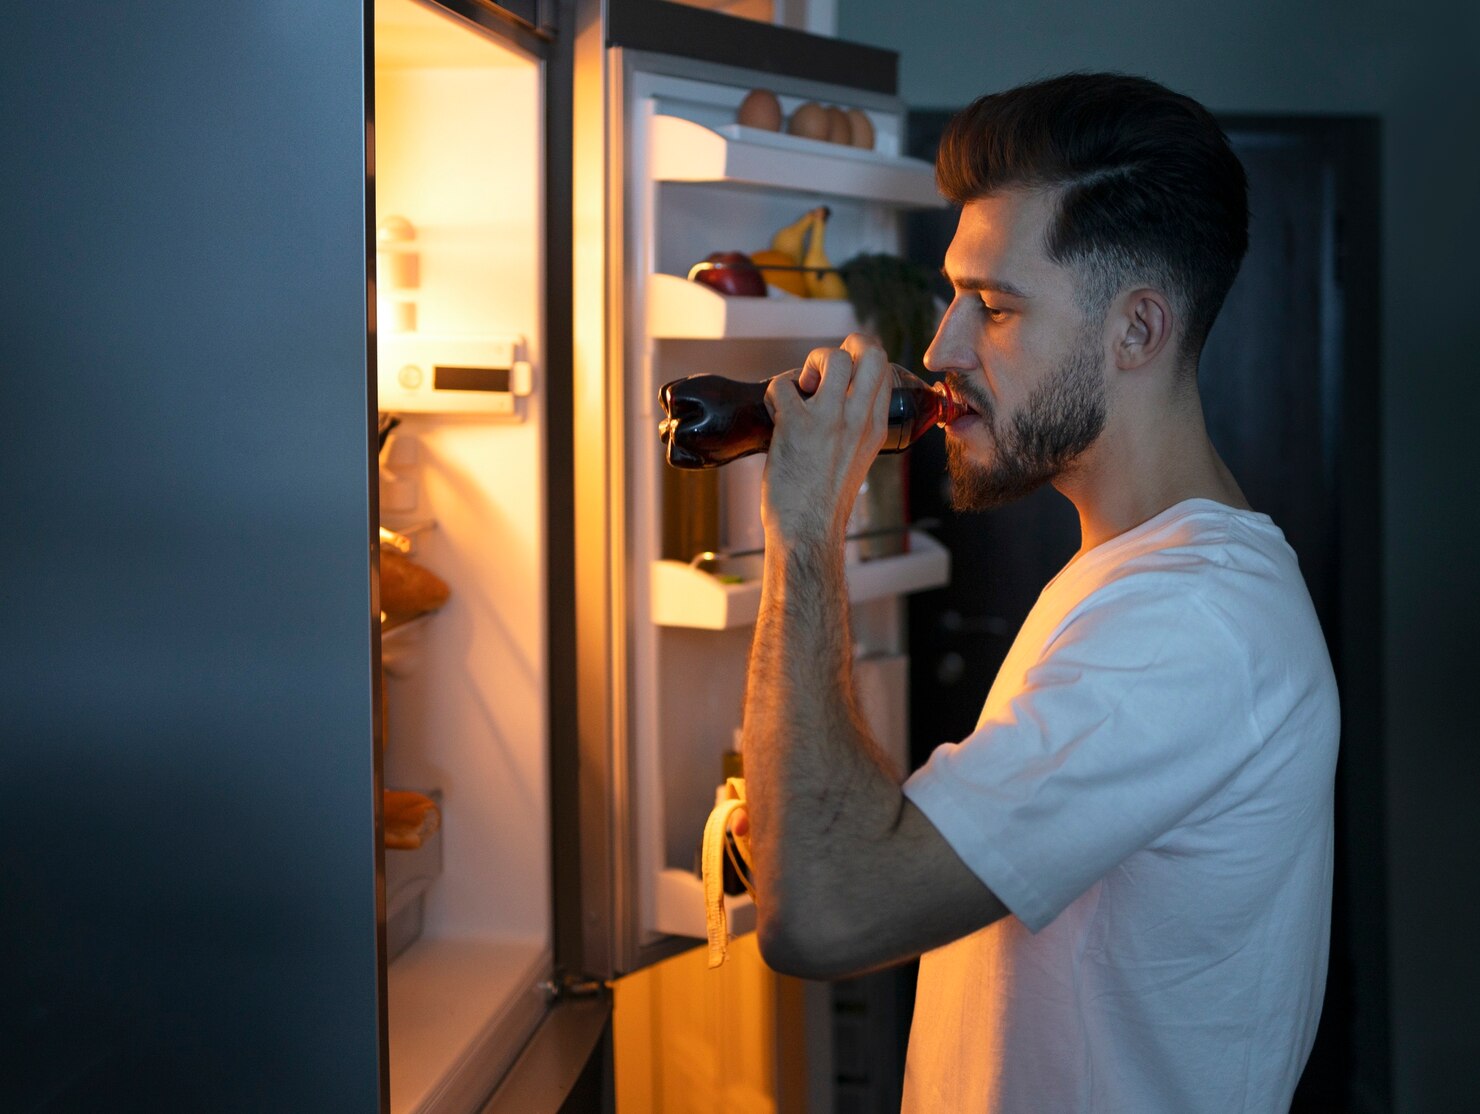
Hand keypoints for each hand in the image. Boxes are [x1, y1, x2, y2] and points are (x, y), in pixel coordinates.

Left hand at [761, 334, 892, 545]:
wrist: (808, 531)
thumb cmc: (824, 502)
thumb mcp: (857, 459)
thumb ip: (854, 427)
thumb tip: (837, 402)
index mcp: (875, 427)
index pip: (884, 369)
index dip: (860, 360)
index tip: (841, 379)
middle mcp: (858, 418)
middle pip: (870, 351)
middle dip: (845, 346)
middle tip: (825, 372)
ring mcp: (829, 420)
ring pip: (833, 357)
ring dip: (811, 364)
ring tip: (802, 391)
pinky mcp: (796, 426)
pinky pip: (783, 385)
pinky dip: (774, 392)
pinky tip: (776, 412)